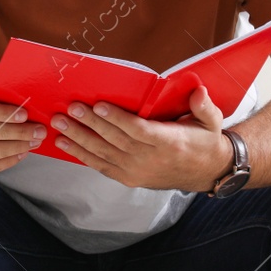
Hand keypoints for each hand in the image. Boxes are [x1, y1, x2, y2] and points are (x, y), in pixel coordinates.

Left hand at [49, 86, 233, 191]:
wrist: (206, 172)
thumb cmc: (204, 140)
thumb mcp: (211, 121)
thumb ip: (204, 106)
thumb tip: (198, 91)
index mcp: (169, 142)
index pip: (138, 130)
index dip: (117, 119)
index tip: (99, 105)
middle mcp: (150, 159)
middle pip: (115, 140)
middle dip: (90, 124)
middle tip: (70, 109)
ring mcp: (137, 171)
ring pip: (103, 154)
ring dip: (79, 139)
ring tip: (59, 125)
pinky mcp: (129, 178)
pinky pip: (102, 166)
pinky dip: (82, 156)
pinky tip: (65, 144)